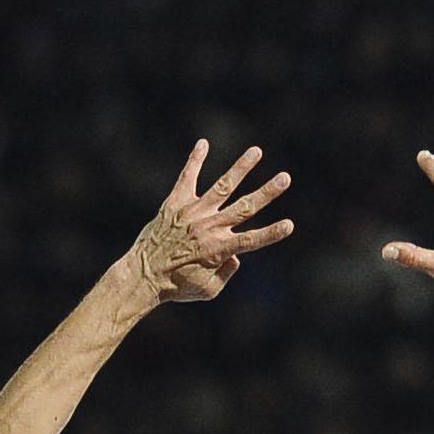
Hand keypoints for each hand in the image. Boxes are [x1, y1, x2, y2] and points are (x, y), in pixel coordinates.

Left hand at [129, 140, 292, 305]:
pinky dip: (195, 159)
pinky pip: (187, 177)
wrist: (143, 275)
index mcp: (219, 250)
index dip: (272, 233)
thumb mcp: (207, 291)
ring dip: (241, 168)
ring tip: (256, 151)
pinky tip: (203, 143)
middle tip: (285, 178)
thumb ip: (226, 275)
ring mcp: (193, 212)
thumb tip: (237, 257)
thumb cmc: (176, 287)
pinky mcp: (176, 203)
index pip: (252, 239)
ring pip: (223, 186)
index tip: (289, 224)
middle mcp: (210, 227)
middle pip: (245, 207)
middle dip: (267, 192)